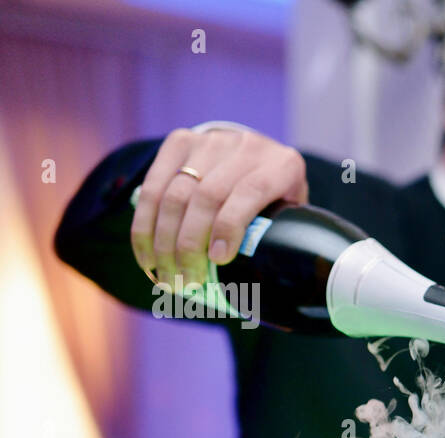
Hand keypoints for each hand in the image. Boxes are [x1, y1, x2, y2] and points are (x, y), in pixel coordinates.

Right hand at [131, 126, 307, 292]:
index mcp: (282, 166)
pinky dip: (145, 225)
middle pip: (207, 196)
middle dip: (190, 245)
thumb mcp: (290, 213)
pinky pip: (153, 186)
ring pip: (175, 194)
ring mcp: (210, 141)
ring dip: (164, 241)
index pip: (251, 192)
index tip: (217, 260)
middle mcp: (246, 147)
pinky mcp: (180, 141)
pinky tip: (146, 255)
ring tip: (166, 275)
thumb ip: (281, 235)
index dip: (230, 226)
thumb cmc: (277, 198)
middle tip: (186, 281)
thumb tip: (263, 281)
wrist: (256, 153)